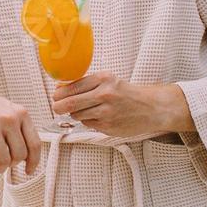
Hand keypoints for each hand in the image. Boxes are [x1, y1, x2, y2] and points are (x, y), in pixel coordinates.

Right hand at [0, 72, 39, 185]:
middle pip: (20, 154)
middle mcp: (9, 119)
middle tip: (6, 165)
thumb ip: (19, 127)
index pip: (34, 143)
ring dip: (0, 168)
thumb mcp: (8, 109)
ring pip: (4, 159)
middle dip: (14, 164)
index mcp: (20, 113)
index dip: (34, 161)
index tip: (29, 170)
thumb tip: (27, 154)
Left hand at [50, 73, 192, 138]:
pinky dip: (88, 121)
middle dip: (59, 106)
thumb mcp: (109, 81)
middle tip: (56, 107)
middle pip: (70, 103)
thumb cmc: (128, 93)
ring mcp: (107, 112)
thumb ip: (87, 84)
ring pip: (77, 115)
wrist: (151, 108)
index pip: (72, 86)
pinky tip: (97, 117)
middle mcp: (105, 94)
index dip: (59, 93)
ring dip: (75, 114)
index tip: (55, 95)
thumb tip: (61, 89)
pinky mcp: (108, 127)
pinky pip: (88, 124)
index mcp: (104, 79)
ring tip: (83, 110)